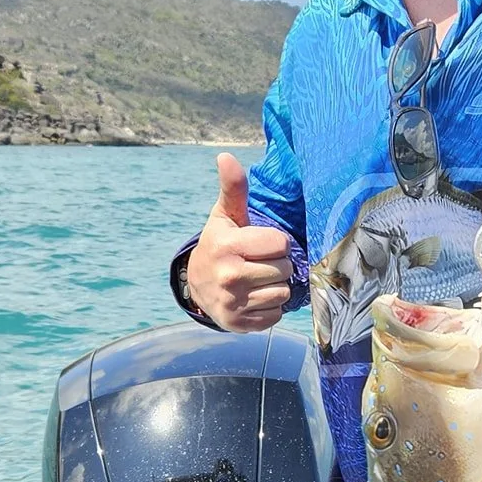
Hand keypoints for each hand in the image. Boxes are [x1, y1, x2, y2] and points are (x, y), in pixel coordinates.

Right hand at [185, 153, 292, 330]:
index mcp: (228, 246)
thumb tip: (226, 156)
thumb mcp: (224, 216)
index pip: (280, 244)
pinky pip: (276, 315)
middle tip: (259, 262)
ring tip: (257, 279)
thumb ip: (232, 188)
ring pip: (283, 293)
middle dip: (277, 265)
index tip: (261, 244)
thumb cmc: (219, 244)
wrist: (196, 285)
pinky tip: (254, 297)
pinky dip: (270, 307)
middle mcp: (230, 277)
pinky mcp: (239, 324)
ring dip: (276, 287)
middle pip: (285, 270)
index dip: (276, 243)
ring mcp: (234, 303)